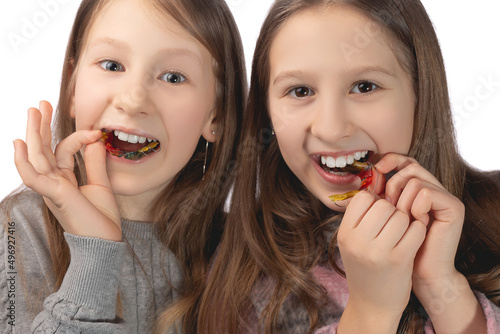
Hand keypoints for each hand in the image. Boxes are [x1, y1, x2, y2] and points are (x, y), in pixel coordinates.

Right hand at [13, 101, 120, 240]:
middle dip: (41, 126)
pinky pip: (33, 178)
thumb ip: (96, 163)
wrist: (105, 243)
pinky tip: (19, 144)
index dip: (79, 137)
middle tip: (40, 104)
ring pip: (36, 157)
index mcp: (64, 179)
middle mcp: (54, 182)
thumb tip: (97, 140)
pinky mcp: (54, 195)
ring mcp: (51, 189)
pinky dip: (24, 162)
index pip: (64, 151)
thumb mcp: (100, 184)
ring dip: (33, 133)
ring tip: (33, 111)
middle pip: (43, 150)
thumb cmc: (101, 218)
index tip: (97, 131)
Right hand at [337, 190, 426, 331]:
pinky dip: (418, 231)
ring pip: (401, 215)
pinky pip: (415, 230)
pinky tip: (413, 239)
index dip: (375, 201)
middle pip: (384, 204)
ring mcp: (378, 252)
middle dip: (392, 210)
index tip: (379, 213)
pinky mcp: (399, 260)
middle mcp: (357, 242)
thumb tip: (377, 183)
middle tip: (392, 224)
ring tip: (402, 233)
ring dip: (406, 220)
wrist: (372, 305)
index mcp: (344, 234)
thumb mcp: (351, 242)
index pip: (363, 197)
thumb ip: (360, 217)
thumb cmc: (364, 267)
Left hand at [376, 153, 464, 284]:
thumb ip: (381, 194)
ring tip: (404, 219)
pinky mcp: (453, 207)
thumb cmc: (396, 247)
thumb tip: (371, 171)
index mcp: (418, 188)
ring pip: (415, 179)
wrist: (418, 274)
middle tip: (389, 207)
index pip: (404, 160)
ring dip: (402, 200)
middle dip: (393, 185)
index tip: (375, 172)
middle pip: (410, 166)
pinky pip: (426, 193)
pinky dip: (416, 206)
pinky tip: (417, 222)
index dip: (389, 162)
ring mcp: (445, 197)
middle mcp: (434, 189)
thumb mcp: (384, 216)